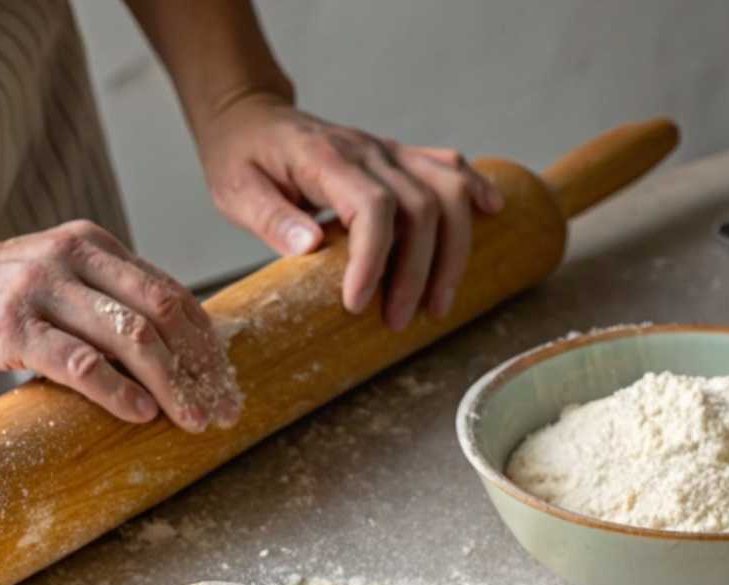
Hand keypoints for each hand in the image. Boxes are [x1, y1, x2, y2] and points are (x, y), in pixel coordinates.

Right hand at [0, 221, 241, 430]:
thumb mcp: (52, 287)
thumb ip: (101, 307)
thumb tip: (164, 362)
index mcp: (92, 245)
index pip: (173, 293)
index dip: (208, 344)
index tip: (227, 385)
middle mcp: (72, 256)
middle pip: (164, 312)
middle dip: (202, 368)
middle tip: (223, 410)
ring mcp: (40, 287)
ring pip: (131, 337)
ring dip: (171, 386)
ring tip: (192, 421)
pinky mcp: (9, 325)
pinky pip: (79, 361)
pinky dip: (117, 390)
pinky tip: (140, 414)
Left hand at [196, 95, 503, 330]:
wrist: (251, 118)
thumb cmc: (242, 159)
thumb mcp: (236, 191)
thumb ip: (270, 218)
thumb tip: (309, 247)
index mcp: (326, 160)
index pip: (372, 206)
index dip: (374, 259)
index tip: (358, 305)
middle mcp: (367, 152)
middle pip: (420, 206)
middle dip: (417, 272)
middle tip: (399, 322)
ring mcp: (387, 152)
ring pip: (446, 191)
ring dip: (453, 250)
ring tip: (439, 303)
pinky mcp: (398, 158)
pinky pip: (448, 167)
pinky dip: (474, 191)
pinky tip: (492, 214)